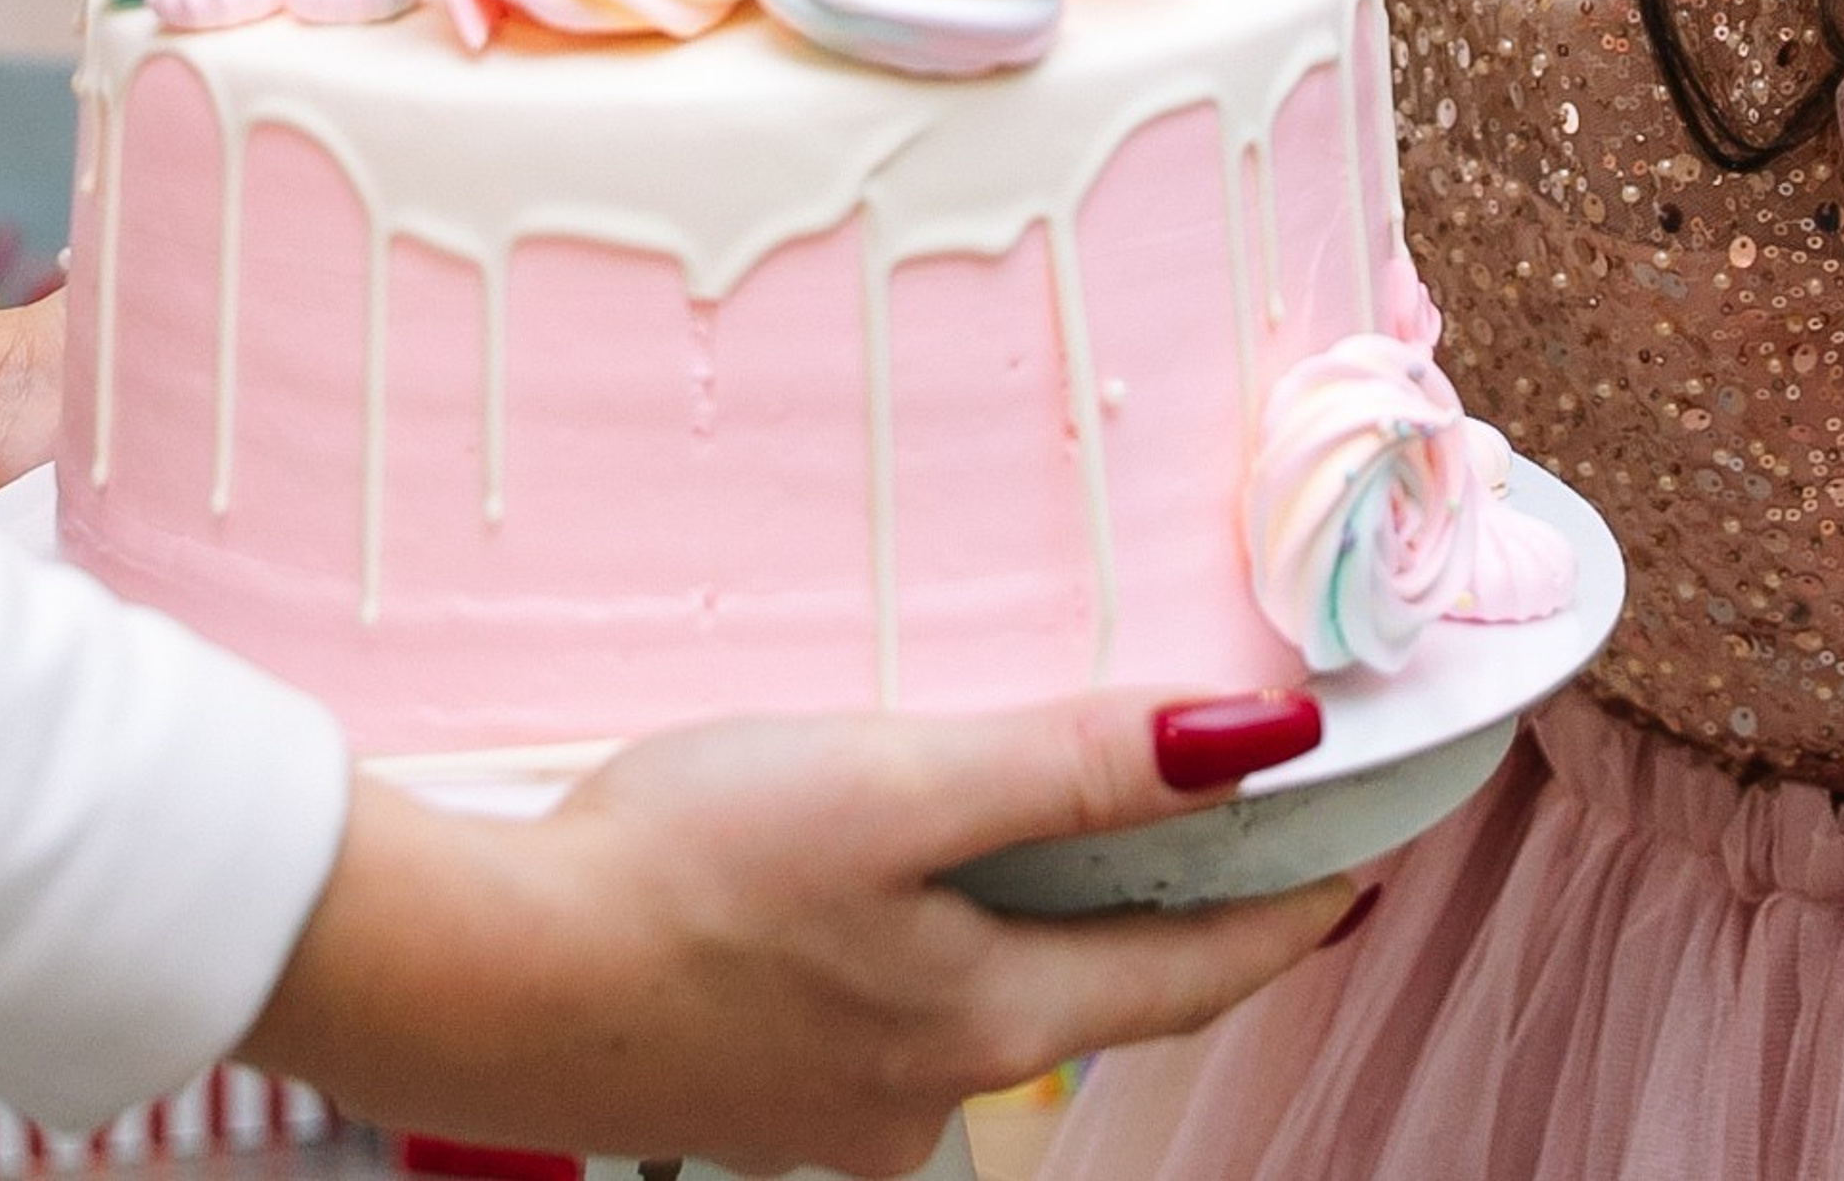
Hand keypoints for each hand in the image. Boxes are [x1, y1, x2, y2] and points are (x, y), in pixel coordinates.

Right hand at [247, 688, 1346, 1174]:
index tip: (1360, 867)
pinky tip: (854, 890)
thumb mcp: (896, 781)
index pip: (1195, 969)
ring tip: (1029, 836)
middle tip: (1218, 839)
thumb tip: (1256, 739)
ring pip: (979, 1004)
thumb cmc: (682, 870)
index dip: (1289, 909)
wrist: (483, 976)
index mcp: (988, 1021)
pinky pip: (878, 1009)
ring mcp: (835, 1104)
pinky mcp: (750, 1079)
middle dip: (1164, 917)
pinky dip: (911, 944)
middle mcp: (931, 1091)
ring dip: (1023, 927)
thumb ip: (1074, 760)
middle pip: (1093, 991)